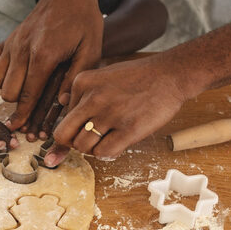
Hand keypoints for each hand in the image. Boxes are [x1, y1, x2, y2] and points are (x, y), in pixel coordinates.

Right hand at [0, 0, 102, 139]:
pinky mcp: (8, 38)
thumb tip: (62, 103)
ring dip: (7, 88)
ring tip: (23, 92)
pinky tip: (14, 73)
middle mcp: (22, 50)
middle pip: (7, 92)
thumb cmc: (84, 21)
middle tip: (27, 112)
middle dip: (16, 104)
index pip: (28, 94)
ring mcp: (12, 43)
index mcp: (42, 56)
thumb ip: (75, 78)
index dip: (23, 115)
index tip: (18, 130)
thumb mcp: (90, 50)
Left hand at [44, 56, 186, 165]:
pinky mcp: (128, 129)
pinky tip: (118, 143)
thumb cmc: (136, 79)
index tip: (81, 132)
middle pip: (64, 136)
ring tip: (107, 139)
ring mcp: (110, 114)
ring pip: (83, 147)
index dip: (72, 129)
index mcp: (82, 83)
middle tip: (87, 142)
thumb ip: (81, 92)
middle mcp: (92, 98)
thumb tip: (61, 104)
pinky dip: (107, 154)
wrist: (169, 76)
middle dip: (73, 144)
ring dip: (92, 149)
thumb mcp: (102, 76)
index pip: (62, 117)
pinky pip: (104, 153)